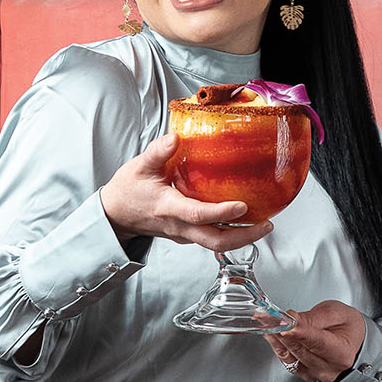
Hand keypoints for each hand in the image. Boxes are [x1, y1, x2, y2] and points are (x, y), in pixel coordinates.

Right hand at [99, 134, 271, 253]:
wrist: (115, 214)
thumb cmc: (128, 190)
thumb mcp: (139, 166)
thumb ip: (158, 151)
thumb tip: (176, 138)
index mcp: (168, 208)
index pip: (198, 214)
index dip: (221, 212)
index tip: (242, 205)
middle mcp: (179, 226)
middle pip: (215, 240)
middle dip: (244, 236)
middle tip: (266, 224)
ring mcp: (184, 233)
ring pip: (216, 243)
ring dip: (242, 238)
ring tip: (264, 224)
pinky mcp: (187, 234)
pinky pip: (212, 238)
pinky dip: (231, 233)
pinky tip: (245, 222)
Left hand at [265, 300, 366, 381]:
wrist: (350, 339)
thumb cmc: (346, 325)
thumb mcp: (336, 313)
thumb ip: (314, 317)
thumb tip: (292, 319)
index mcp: (342, 353)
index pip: (318, 343)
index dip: (300, 333)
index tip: (285, 325)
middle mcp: (329, 368)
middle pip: (301, 351)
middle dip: (282, 332)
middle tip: (268, 317)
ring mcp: (316, 374)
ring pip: (291, 357)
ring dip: (276, 339)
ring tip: (267, 322)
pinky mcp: (305, 374)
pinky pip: (287, 361)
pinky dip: (278, 346)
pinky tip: (272, 334)